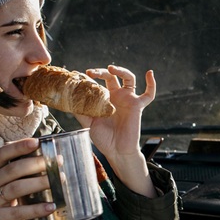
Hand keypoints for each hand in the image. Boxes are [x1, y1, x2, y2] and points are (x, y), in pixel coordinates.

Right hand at [0, 138, 53, 219]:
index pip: (1, 154)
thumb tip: (43, 163)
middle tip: (57, 162)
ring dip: (39, 183)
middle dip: (36, 163)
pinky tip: (50, 206)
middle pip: (12, 169)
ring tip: (59, 180)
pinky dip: (35, 209)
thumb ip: (12, 177)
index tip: (37, 141)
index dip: (19, 146)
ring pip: (15, 188)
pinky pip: (16, 212)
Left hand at [77, 65, 157, 196]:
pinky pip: (149, 94)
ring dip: (120, 70)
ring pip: (128, 78)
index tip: (79, 75)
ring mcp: (128, 99)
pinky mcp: (137, 105)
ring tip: (111, 68)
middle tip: (90, 72)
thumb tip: (67, 101)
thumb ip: (80, 112)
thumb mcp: (88, 123)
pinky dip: (151, 84)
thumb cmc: (104, 139)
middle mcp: (117, 96)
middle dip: (101, 71)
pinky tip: (150, 73)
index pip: (98, 82)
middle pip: (111, 76)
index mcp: (105, 98)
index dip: (90, 77)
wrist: (117, 151)